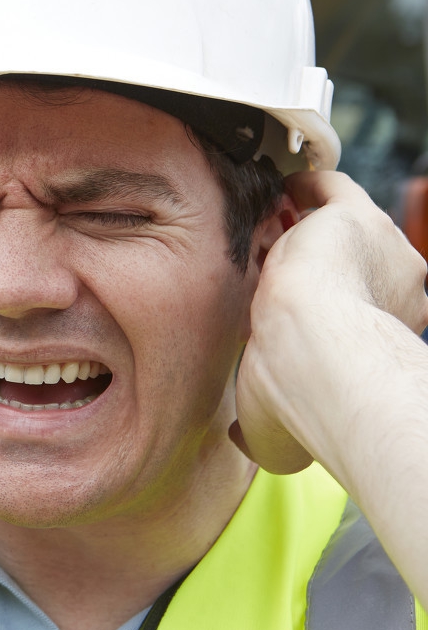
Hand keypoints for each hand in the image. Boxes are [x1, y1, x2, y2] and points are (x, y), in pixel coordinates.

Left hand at [231, 171, 427, 472]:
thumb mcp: (276, 434)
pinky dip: (308, 186)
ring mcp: (381, 250)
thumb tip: (234, 442)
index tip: (276, 312)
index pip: (350, 314)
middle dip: (307, 267)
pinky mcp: (354, 217)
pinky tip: (282, 191)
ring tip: (265, 228)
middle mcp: (394, 290)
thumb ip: (256, 436)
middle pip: (347, 269)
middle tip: (264, 267)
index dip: (312, 310)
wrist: (317, 351)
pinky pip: (333, 188)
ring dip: (302, 227)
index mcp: (381, 336)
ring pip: (337, 230)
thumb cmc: (304, 402)